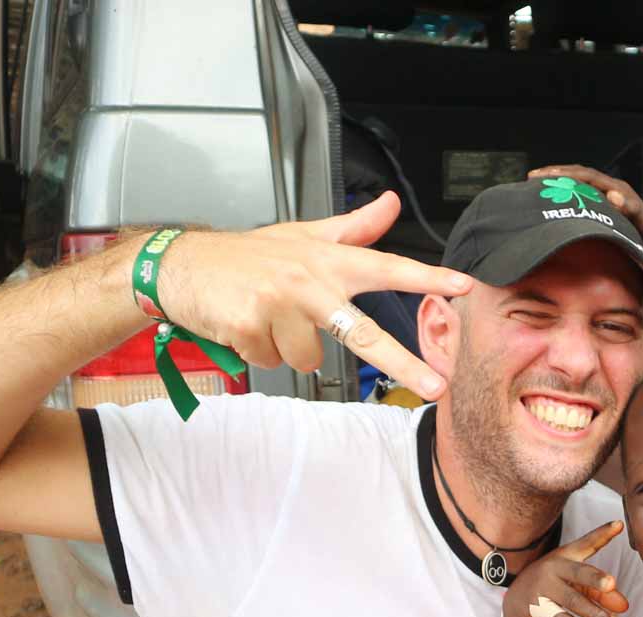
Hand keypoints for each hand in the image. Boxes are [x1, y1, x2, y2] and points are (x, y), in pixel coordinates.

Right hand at [151, 192, 470, 398]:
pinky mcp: (248, 325)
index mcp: (327, 261)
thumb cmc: (247, 256)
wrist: (180, 266)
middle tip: (435, 387)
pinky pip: (271, 361)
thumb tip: (389, 203)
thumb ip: (353, 227)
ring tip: (265, 319)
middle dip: (403, 363)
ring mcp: (277, 304)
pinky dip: (258, 352)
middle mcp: (308, 280)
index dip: (425, 277)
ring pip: (307, 358)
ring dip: (286, 348)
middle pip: (363, 331)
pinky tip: (243, 325)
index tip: (462, 285)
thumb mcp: (303, 235)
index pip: (386, 267)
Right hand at [501, 522, 632, 616]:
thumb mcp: (577, 580)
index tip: (619, 525)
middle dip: (595, 579)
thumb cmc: (556, 583)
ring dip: (593, 613)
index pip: (587, 543)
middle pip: (578, 573)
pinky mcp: (537, 608)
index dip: (603, 533)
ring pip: (571, 600)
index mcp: (567, 555)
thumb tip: (624, 607)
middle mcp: (554, 568)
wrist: (518, 597)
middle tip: (612, 584)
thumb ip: (602, 590)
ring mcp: (544, 588)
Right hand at [526, 164, 642, 247]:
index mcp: (617, 188)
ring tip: (537, 185)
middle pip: (579, 174)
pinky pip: (582, 194)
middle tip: (532, 177)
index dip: (564, 174)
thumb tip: (613, 195)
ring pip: (579, 182)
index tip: (544, 176)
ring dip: (559, 181)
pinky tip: (554, 200)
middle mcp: (611, 187)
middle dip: (556, 173)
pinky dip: (567, 193)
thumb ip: (631, 209)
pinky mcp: (605, 204)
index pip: (586, 175)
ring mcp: (608, 195)